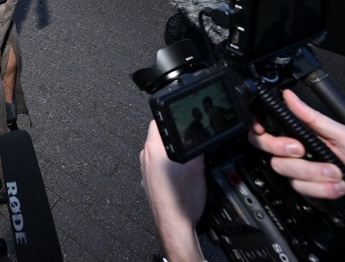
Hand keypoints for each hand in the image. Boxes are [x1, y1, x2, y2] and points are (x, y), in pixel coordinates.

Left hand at [139, 121, 206, 261]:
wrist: (174, 225)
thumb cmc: (182, 200)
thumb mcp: (197, 167)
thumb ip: (196, 147)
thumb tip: (199, 135)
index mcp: (154, 149)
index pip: (157, 121)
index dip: (171, 119)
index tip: (180, 120)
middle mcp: (145, 158)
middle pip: (158, 137)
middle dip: (173, 138)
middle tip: (188, 141)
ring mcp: (145, 170)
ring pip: (157, 152)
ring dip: (170, 153)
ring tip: (186, 161)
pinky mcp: (147, 181)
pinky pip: (156, 166)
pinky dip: (166, 166)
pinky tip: (179, 175)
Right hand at [249, 89, 344, 257]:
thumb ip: (314, 117)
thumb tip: (290, 96)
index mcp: (306, 134)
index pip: (271, 128)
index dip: (260, 128)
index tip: (263, 129)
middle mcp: (300, 153)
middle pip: (269, 149)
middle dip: (284, 149)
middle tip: (303, 150)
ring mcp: (302, 174)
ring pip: (286, 170)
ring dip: (314, 173)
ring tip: (337, 174)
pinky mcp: (307, 193)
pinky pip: (301, 190)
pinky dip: (322, 189)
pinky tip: (337, 187)